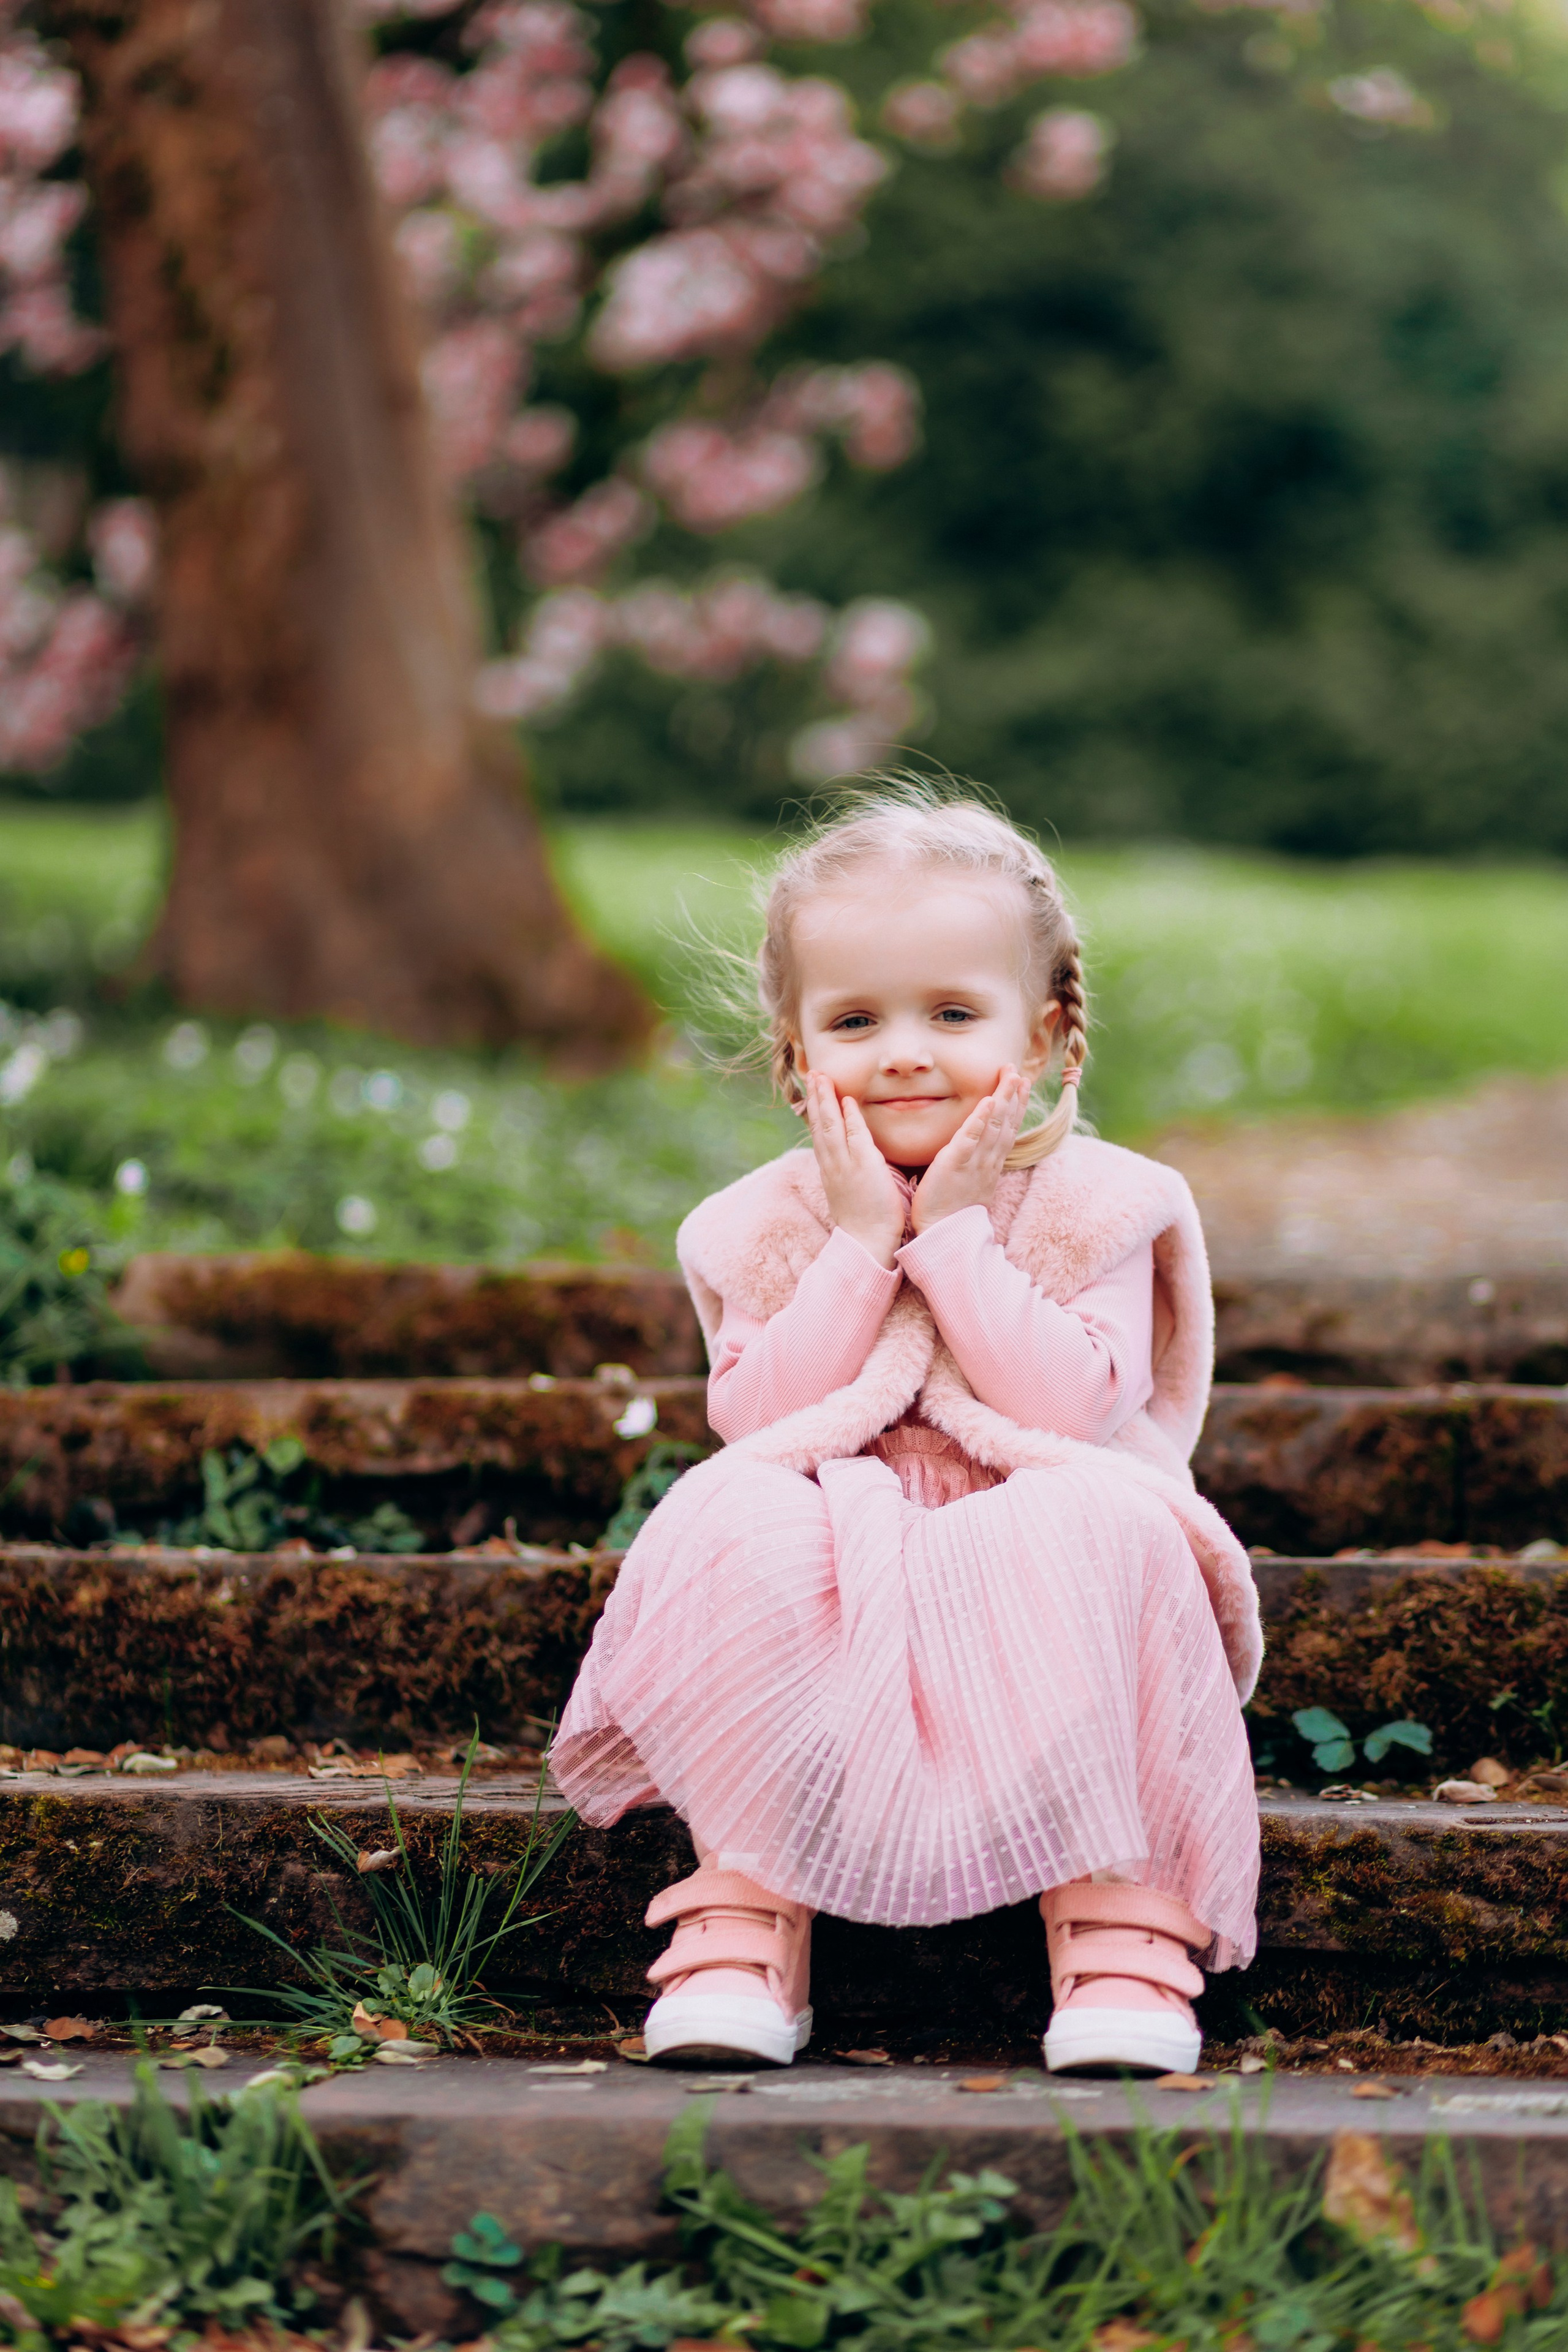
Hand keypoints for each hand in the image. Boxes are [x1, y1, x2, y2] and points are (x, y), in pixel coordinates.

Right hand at [803, 1070, 905, 1267]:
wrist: (866, 1244)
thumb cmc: (864, 1222)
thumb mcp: (850, 1193)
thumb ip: (849, 1174)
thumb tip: (852, 1165)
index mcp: (830, 1170)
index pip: (820, 1135)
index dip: (816, 1111)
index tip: (813, 1091)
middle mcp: (833, 1165)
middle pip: (820, 1125)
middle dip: (815, 1098)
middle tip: (812, 1073)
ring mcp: (845, 1166)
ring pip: (831, 1127)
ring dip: (826, 1100)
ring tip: (821, 1077)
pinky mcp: (863, 1168)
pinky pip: (854, 1137)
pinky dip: (849, 1118)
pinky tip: (847, 1101)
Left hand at [909, 1068, 1028, 1235]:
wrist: (944, 1235)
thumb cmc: (951, 1209)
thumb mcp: (970, 1180)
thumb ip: (975, 1161)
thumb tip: (977, 1147)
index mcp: (990, 1163)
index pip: (1007, 1128)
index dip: (1015, 1105)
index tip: (1021, 1082)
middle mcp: (987, 1160)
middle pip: (1005, 1123)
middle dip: (1013, 1095)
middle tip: (1017, 1071)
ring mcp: (974, 1162)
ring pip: (993, 1126)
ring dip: (1003, 1100)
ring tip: (1010, 1077)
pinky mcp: (956, 1164)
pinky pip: (970, 1140)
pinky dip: (979, 1120)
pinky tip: (987, 1103)